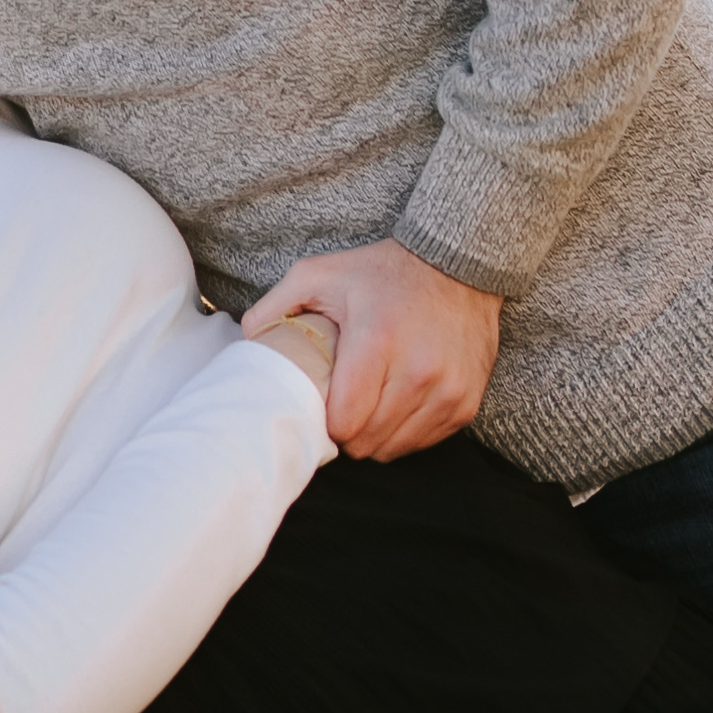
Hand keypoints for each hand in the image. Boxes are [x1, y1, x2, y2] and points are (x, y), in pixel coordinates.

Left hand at [243, 241, 501, 458]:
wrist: (459, 264)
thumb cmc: (382, 271)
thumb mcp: (320, 273)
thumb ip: (275, 307)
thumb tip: (247, 344)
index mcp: (376, 341)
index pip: (343, 423)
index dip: (324, 421)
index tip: (321, 404)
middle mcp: (418, 371)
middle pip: (366, 442)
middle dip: (347, 430)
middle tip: (342, 403)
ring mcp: (447, 390)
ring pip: (393, 449)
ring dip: (375, 434)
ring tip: (369, 402)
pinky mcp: (465, 402)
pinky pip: (423, 442)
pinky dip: (405, 431)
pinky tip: (398, 401)